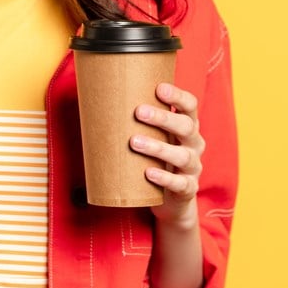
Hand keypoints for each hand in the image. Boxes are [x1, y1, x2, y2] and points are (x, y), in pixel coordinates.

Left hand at [131, 82, 204, 226]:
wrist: (169, 199)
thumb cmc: (153, 158)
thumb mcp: (150, 137)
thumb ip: (134, 121)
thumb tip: (93, 99)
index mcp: (186, 126)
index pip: (190, 106)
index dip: (178, 96)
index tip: (159, 88)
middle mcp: (194, 144)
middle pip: (186, 127)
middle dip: (163, 118)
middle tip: (139, 112)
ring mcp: (192, 167)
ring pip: (182, 155)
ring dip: (158, 147)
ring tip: (134, 142)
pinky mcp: (188, 188)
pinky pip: (180, 184)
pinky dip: (164, 178)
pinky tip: (148, 173)